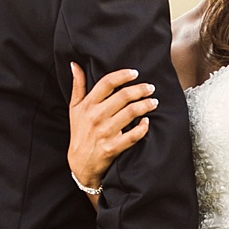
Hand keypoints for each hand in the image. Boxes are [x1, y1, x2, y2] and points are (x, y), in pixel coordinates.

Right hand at [68, 64, 158, 191]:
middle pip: (123, 96)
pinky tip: (147, 121)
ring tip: (153, 102)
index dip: (123, 75)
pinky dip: (143, 127)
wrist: (80, 163)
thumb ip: (77, 86)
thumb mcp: (75, 109)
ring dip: (145, 105)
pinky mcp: (113, 147)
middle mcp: (96, 117)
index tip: (135, 73)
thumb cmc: (79, 133)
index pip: (107, 83)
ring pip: (131, 113)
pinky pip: (133, 135)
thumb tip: (75, 65)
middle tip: (150, 88)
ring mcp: (105, 132)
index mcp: (88, 105)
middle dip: (140, 89)